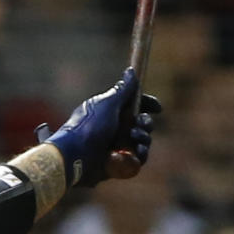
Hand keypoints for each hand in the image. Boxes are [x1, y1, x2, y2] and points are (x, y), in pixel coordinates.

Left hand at [38, 68, 160, 186]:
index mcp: (111, 111)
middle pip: (142, 123)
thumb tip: (131, 71)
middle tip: (139, 125)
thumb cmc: (89, 126)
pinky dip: (141, 154)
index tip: (158, 108)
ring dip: (144, 138)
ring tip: (134, 138)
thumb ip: (122, 90)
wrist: (75, 155)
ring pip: (142, 140)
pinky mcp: (119, 162)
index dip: (147, 104)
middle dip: (146, 123)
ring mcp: (117, 145)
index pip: (134, 105)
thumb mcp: (107, 104)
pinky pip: (138, 158)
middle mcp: (115, 127)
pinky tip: (137, 152)